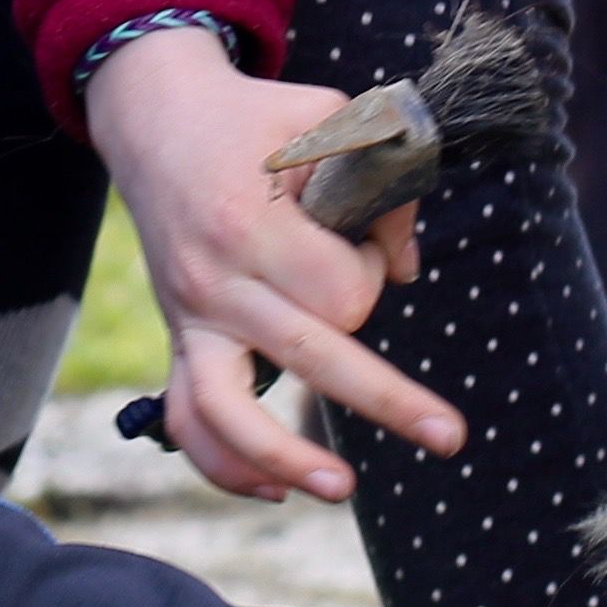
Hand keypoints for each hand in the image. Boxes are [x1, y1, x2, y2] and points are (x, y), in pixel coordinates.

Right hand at [80, 24, 459, 502]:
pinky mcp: (179, 336)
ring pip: (224, 412)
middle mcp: (214, 279)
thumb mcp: (328, 118)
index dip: (367, 271)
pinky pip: (187, 417)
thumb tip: (404, 272)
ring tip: (340, 489)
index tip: (357, 236)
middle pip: (309, 357)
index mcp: (249, 222)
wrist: (155, 117)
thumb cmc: (255, 119)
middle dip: (387, 400)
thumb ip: (383, 186)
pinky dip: (222, 463)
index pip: (339, 289)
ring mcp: (189, 316)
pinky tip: (270, 488)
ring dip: (282, 456)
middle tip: (451, 438)